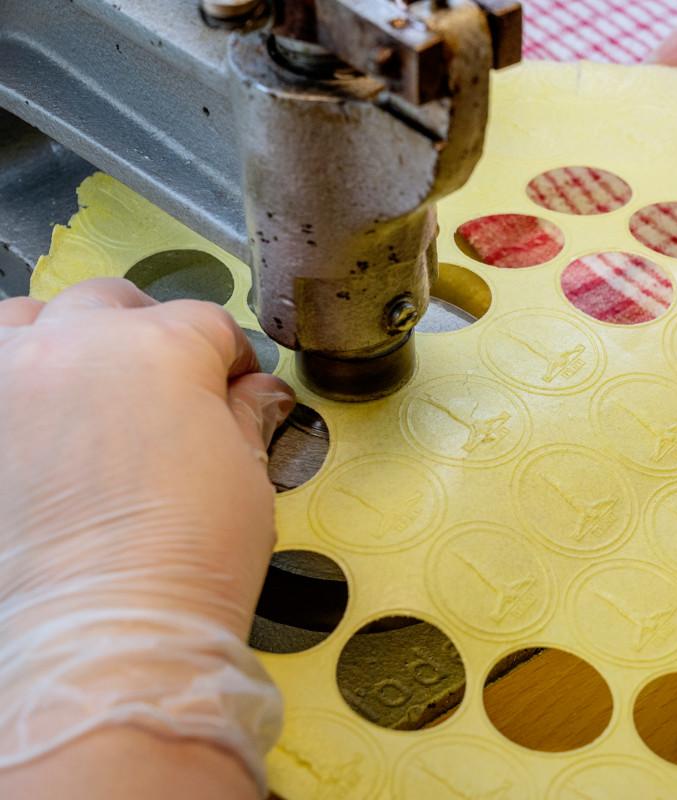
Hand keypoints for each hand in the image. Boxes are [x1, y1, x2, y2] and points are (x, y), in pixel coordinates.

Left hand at [0, 279, 291, 793]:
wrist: (101, 633)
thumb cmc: (189, 557)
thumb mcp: (245, 479)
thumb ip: (244, 417)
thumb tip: (253, 393)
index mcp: (161, 347)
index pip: (208, 325)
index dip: (231, 359)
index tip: (239, 391)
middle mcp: (75, 343)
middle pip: (113, 303)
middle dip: (146, 331)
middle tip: (163, 384)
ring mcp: (7, 379)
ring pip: (27, 318)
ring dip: (61, 338)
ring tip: (80, 387)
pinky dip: (16, 387)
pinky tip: (35, 428)